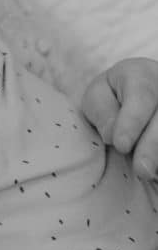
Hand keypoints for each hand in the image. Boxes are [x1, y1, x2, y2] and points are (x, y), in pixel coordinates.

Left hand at [81, 58, 157, 180]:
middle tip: (142, 170)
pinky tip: (155, 173)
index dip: (132, 122)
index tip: (120, 144)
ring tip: (148, 174)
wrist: (134, 93)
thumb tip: (112, 135)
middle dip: (152, 145)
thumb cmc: (113, 97)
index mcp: (143, 75)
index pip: (142, 96)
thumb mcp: (98, 95)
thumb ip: (102, 110)